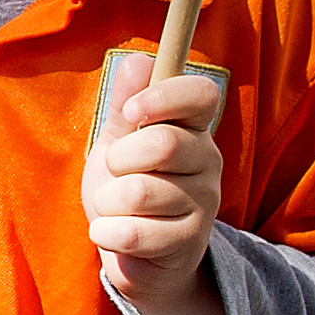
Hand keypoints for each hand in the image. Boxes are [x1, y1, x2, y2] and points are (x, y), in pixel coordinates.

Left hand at [84, 72, 225, 314]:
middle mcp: (208, 162)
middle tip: (115, 171)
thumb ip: (124, 103)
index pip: (202, 94)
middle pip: (164, 143)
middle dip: (118, 159)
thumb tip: (136, 60)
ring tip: (114, 208)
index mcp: (193, 129)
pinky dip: (106, 232)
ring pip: (140, 191)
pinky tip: (110, 233)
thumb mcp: (119, 142)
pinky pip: (134, 233)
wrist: (136, 254)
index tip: (131, 113)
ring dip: (108, 201)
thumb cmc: (128, 189)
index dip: (163, 97)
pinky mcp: (188, 244)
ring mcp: (203, 204)